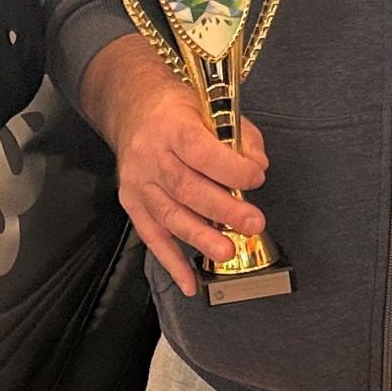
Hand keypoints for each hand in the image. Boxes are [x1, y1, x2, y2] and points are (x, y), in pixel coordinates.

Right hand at [80, 33, 269, 298]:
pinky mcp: (132, 202)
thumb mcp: (212, 108)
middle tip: (254, 223)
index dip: (231, 168)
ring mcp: (138, 182)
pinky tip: (190, 282)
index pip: (201, 152)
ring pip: (170, 215)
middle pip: (187, 188)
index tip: (257, 177)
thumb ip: (240, 136)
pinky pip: (151, 236)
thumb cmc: (177, 110)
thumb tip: (259, 165)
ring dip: (200, 237)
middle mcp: (151, 155)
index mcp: (172, 125)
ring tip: (227, 252)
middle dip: (224, 209)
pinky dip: (171, 262)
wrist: (132, 107)